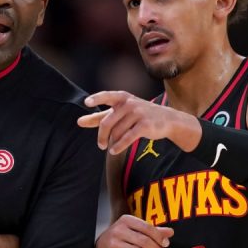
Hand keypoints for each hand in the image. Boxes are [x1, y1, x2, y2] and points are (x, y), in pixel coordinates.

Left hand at [77, 91, 199, 154]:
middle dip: (102, 135)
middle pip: (107, 122)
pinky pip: (127, 138)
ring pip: (116, 132)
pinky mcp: (144, 125)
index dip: (97, 99)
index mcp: (122, 98)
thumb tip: (78, 122)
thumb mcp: (121, 113)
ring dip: (112, 142)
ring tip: (111, 147)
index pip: (107, 96)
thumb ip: (100, 117)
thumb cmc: (140, 115)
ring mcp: (138, 113)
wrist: (168, 120)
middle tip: (100, 145)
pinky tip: (114, 151)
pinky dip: (118, 146)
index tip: (87, 103)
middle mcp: (129, 104)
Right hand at [95, 215, 173, 247]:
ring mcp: (113, 245)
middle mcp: (117, 231)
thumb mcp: (136, 230)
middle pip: (143, 241)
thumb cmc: (123, 236)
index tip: (166, 243)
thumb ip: (153, 231)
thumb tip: (170, 232)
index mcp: (125, 220)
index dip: (159, 236)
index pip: (147, 228)